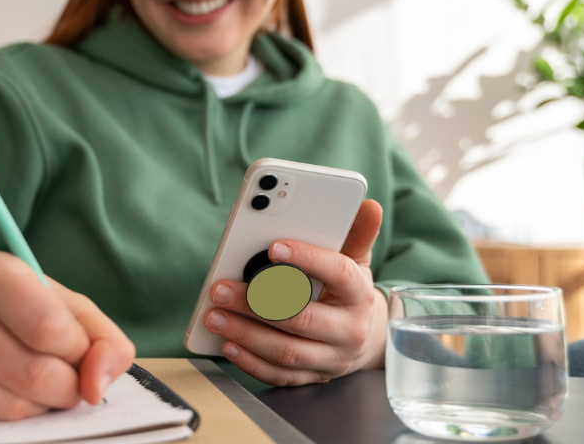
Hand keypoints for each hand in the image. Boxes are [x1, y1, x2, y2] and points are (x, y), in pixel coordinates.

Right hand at [0, 252, 135, 419]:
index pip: (49, 328)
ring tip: (40, 376)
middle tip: (68, 373)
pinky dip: (17, 409)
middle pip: (34, 374)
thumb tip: (97, 386)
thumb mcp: (70, 307)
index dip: (78, 350)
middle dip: (68, 385)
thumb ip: (104, 341)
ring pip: (14, 406)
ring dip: (44, 403)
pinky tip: (10, 384)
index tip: (78, 347)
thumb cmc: (23, 306)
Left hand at [203, 199, 386, 385]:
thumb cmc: (348, 291)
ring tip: (214, 316)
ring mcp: (332, 358)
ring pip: (286, 351)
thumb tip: (369, 205)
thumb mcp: (356, 260)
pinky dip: (251, 362)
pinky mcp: (313, 378)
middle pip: (302, 318)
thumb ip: (356, 233)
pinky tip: (228, 344)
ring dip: (246, 334)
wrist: (363, 338)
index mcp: (360, 294)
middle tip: (221, 289)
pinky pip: (280, 375)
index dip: (307, 259)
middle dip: (256, 304)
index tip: (274, 246)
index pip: (338, 274)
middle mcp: (350, 330)